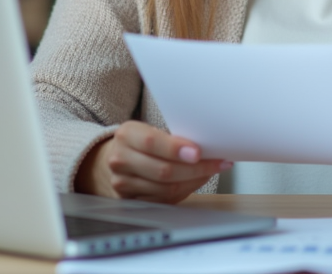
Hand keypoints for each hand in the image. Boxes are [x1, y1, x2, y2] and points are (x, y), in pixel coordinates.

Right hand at [75, 120, 231, 202]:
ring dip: (194, 181)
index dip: (176, 149)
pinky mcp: (130, 201)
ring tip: (210, 171)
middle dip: (195, 169)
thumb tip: (207, 144)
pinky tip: (196, 181)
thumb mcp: (148, 130)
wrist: (115, 158)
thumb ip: (171, 137)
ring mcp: (123, 183)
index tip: (198, 152)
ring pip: (166, 189)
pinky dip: (185, 191)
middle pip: (163, 171)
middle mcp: (121, 159)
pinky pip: (164, 200)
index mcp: (126, 134)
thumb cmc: (140, 142)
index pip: (152, 142)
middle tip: (217, 163)